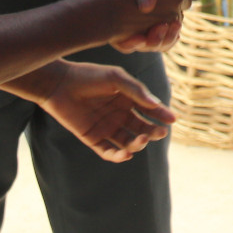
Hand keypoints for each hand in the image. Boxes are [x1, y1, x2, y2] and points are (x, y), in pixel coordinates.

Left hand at [28, 60, 174, 162]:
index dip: (162, 115)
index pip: (150, 110)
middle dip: (152, 132)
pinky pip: (109, 151)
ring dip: (137, 144)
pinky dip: (119, 156)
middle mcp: (119, 115)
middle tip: (159, 133)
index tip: (172, 119)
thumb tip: (155, 105)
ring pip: (128, 142)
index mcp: (128, 99)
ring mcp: (107, 128)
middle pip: (142, 128)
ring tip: (141, 140)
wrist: (59, 84)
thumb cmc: (89, 76)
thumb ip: (136, 90)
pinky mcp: (93, 138)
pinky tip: (126, 154)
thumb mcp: (115, 78)